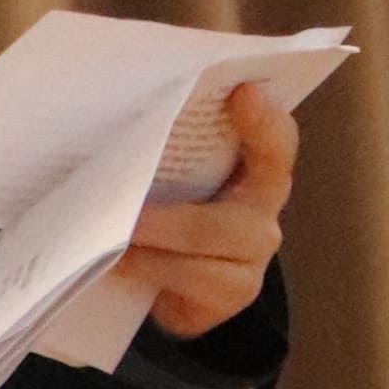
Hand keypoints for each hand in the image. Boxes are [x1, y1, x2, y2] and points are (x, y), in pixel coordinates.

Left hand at [117, 81, 298, 339]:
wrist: (183, 289)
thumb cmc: (176, 217)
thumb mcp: (181, 181)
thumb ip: (172, 153)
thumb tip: (118, 123)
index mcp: (260, 175)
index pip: (277, 145)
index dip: (265, 121)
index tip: (242, 93)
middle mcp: (263, 216)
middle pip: (224, 212)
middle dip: (168, 214)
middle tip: (124, 206)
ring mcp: (252, 260)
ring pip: (203, 245)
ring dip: (152, 240)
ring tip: (112, 236)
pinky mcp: (233, 295)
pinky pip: (190, 280)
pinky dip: (149, 268)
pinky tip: (117, 263)